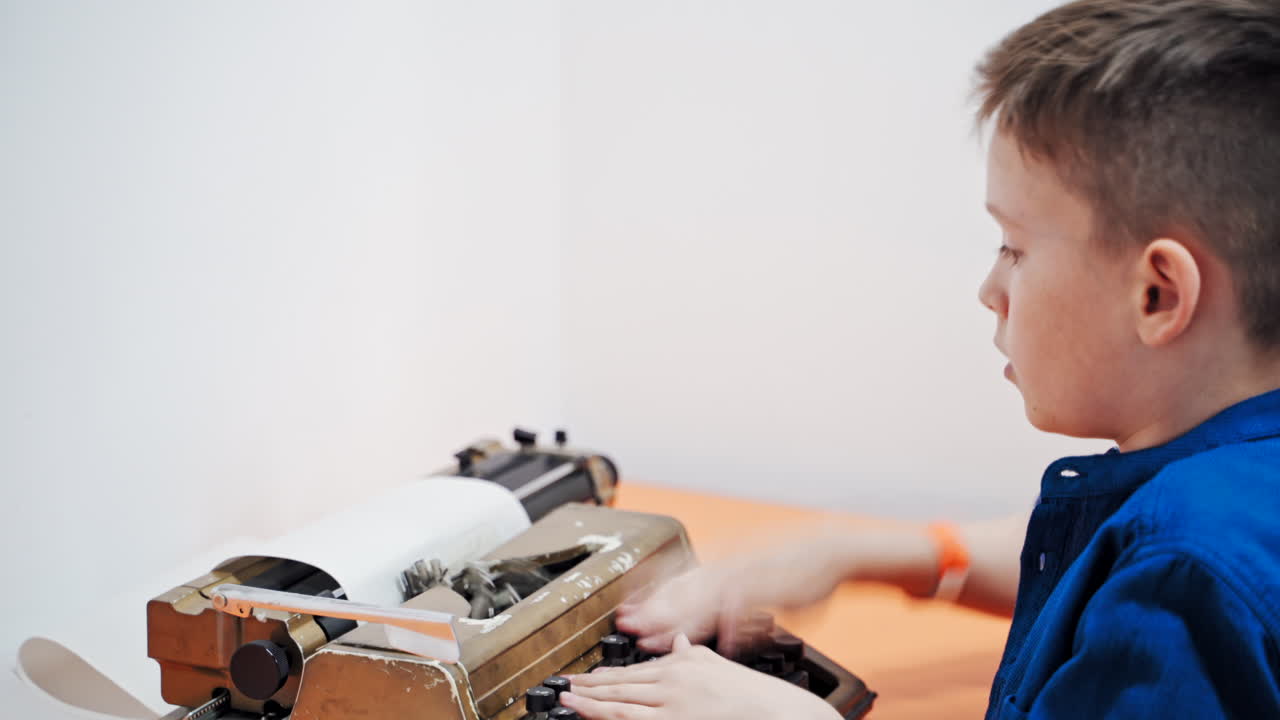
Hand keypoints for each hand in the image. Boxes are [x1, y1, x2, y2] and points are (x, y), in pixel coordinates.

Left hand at [560, 634, 838, 719]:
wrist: (781, 714)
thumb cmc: (754, 697)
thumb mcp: (720, 666)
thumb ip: (695, 655)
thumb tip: (680, 643)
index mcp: (683, 666)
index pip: (633, 671)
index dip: (604, 677)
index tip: (583, 679)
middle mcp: (675, 682)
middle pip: (622, 687)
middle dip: (589, 688)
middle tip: (562, 689)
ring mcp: (675, 705)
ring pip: (622, 705)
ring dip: (591, 704)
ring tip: (568, 702)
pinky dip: (611, 719)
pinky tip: (594, 716)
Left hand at [616, 532, 850, 654]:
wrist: (827, 549)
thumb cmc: (791, 564)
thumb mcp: (749, 573)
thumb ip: (724, 590)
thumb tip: (708, 610)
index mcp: (721, 564)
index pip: (677, 579)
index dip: (650, 594)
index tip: (627, 608)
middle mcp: (726, 568)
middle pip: (680, 591)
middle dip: (651, 610)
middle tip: (626, 626)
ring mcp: (744, 576)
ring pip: (701, 600)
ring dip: (674, 621)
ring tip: (652, 639)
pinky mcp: (766, 587)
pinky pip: (742, 607)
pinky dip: (731, 626)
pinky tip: (724, 643)